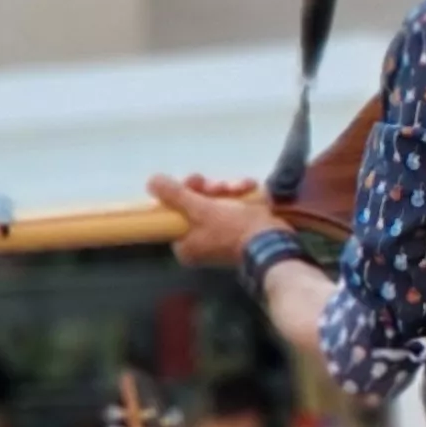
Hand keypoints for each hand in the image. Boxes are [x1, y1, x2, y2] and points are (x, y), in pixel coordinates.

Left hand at [149, 173, 280, 268]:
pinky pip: (234, 208)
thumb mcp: (200, 210)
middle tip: (221, 186)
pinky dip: (241, 196)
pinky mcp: (241, 231)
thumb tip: (152, 182)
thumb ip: (174, 195)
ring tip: (242, 187)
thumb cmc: (233, 230)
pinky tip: (249, 188)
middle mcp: (201, 243)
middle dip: (211, 190)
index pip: (176, 212)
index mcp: (186, 244)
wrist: (273, 243)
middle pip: (197, 205)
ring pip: (217, 203)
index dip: (184, 192)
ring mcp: (221, 237)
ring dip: (229, 189)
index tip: (196, 182)